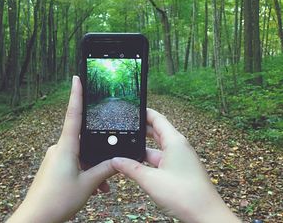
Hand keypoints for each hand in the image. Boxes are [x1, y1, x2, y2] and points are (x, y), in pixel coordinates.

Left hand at [8, 76, 115, 222]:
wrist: (36, 218)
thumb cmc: (58, 200)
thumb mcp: (88, 184)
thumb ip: (105, 170)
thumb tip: (118, 161)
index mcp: (66, 147)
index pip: (73, 114)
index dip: (76, 94)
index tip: (76, 78)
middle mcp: (58, 148)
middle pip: (83, 141)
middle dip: (97, 154)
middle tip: (108, 172)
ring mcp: (54, 158)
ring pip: (79, 156)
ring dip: (91, 169)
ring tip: (100, 189)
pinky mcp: (53, 167)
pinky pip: (72, 164)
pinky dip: (83, 173)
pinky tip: (91, 189)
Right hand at [112, 108, 240, 222]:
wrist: (206, 215)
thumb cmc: (184, 195)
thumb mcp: (151, 180)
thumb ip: (131, 168)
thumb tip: (115, 161)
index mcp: (175, 141)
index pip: (157, 119)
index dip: (144, 112)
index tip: (132, 109)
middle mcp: (179, 147)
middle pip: (157, 132)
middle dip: (141, 130)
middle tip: (125, 128)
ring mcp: (180, 158)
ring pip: (158, 147)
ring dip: (144, 147)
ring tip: (127, 147)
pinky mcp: (180, 169)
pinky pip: (162, 159)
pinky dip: (149, 159)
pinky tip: (138, 164)